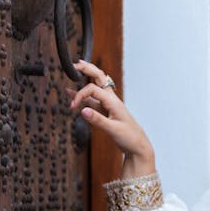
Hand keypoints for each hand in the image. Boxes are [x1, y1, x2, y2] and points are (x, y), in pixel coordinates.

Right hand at [66, 60, 155, 177]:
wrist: (137, 146)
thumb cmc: (129, 137)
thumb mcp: (113, 129)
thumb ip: (97, 119)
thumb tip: (83, 110)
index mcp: (113, 101)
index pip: (93, 89)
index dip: (80, 95)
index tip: (73, 107)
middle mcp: (111, 100)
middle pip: (99, 78)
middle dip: (88, 69)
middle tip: (75, 64)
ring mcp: (108, 104)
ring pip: (95, 87)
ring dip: (85, 78)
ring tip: (73, 71)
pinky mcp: (105, 111)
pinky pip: (92, 100)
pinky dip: (82, 96)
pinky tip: (72, 93)